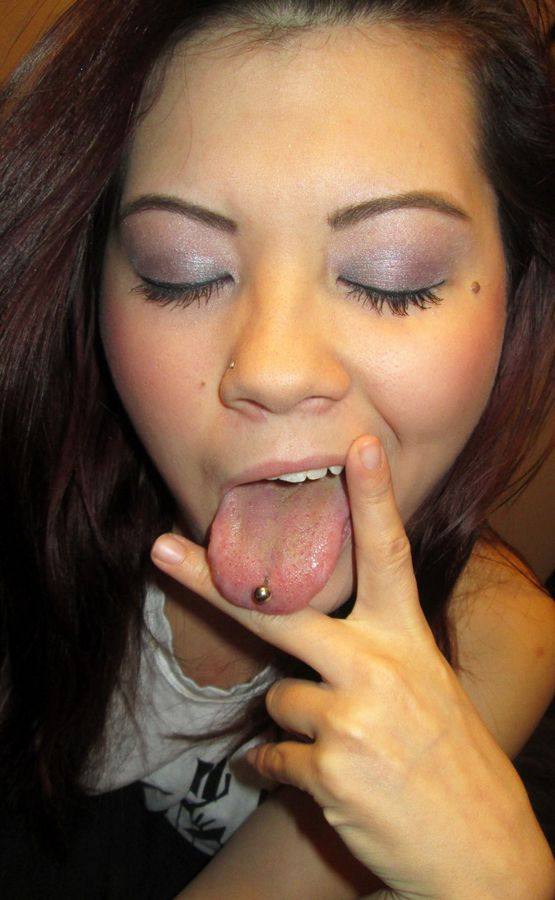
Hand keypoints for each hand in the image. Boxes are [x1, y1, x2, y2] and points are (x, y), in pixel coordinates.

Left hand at [151, 436, 546, 899]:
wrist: (483, 854)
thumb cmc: (451, 764)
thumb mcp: (427, 690)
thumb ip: (373, 657)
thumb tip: (299, 656)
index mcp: (408, 641)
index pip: (390, 557)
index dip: (374, 500)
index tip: (361, 448)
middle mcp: (379, 668)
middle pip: (278, 614)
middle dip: (211, 583)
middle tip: (160, 549)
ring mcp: (353, 718)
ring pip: (279, 702)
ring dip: (302, 728)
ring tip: (351, 753)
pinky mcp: (328, 771)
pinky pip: (271, 759)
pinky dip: (282, 773)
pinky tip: (329, 787)